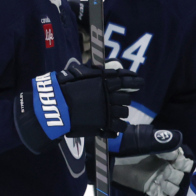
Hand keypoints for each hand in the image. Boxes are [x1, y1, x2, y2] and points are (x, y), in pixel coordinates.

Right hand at [13, 59, 141, 153]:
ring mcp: (108, 112)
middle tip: (117, 100)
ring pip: (124, 113)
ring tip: (113, 113)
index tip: (141, 83)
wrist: (54, 107)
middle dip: (123, 99)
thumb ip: (95, 71)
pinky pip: (119, 128)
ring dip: (121, 113)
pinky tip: (113, 126)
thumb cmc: (64, 88)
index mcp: (104, 83)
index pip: (125, 81)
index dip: (135, 81)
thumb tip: (110, 67)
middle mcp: (109, 97)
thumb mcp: (78, 73)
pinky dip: (117, 127)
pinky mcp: (103, 125)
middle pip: (126, 99)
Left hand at [111, 126, 193, 195]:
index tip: (176, 162)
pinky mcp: (150, 191)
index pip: (186, 162)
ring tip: (162, 182)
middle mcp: (166, 168)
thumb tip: (178, 149)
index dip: (184, 163)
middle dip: (177, 175)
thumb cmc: (128, 145)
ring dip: (173, 187)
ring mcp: (159, 180)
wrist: (110, 157)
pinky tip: (156, 193)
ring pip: (176, 189)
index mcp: (169, 155)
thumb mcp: (146, 141)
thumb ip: (163, 143)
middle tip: (166, 172)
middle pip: (183, 177)